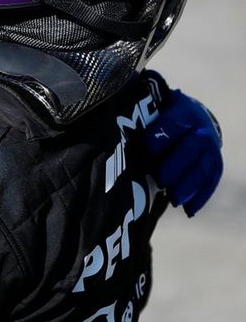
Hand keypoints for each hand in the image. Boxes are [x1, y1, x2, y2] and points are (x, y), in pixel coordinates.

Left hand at [144, 89, 222, 216]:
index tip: (147, 149)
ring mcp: (211, 148)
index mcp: (183, 111)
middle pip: (191, 148)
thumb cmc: (160, 119)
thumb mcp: (150, 114)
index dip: (161, 136)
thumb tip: (106, 137)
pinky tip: (188, 210)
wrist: (191, 121)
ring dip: (188, 185)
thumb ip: (134, 125)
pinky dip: (200, 197)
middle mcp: (201, 128)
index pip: (173, 124)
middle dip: (175, 165)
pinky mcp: (215, 166)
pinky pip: (210, 182)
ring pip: (203, 168)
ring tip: (173, 199)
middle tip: (160, 180)